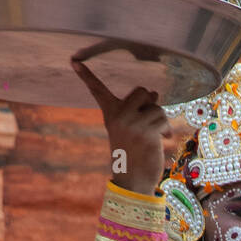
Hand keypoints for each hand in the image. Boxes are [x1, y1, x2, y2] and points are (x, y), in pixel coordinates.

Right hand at [71, 56, 171, 196]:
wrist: (134, 180)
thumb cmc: (134, 153)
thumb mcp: (132, 128)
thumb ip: (139, 109)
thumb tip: (155, 92)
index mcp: (110, 113)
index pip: (97, 90)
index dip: (86, 75)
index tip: (74, 61)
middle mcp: (118, 116)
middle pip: (142, 90)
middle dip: (151, 103)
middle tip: (148, 120)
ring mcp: (132, 123)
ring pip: (157, 106)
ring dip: (161, 120)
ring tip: (154, 134)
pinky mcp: (146, 131)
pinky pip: (163, 118)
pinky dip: (166, 129)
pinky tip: (162, 140)